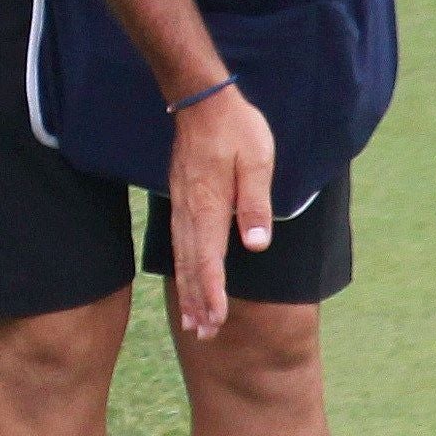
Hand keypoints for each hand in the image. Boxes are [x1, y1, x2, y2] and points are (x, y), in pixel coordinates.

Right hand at [166, 84, 277, 342]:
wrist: (201, 101)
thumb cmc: (236, 129)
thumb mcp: (257, 161)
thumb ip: (254, 203)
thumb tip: (255, 244)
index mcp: (209, 206)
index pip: (209, 259)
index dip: (213, 292)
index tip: (216, 320)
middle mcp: (190, 212)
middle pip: (191, 266)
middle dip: (197, 302)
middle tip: (203, 335)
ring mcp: (182, 207)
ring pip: (182, 259)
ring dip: (188, 292)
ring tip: (192, 322)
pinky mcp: (181, 201)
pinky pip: (178, 244)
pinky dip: (182, 270)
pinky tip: (185, 281)